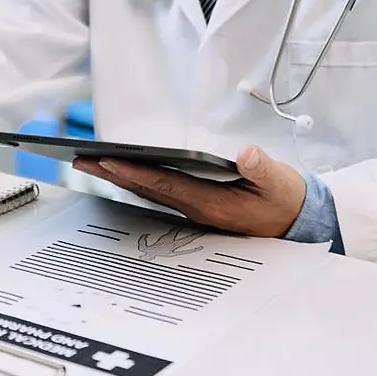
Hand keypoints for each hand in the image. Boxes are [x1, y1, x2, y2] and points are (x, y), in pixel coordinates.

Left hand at [73, 145, 305, 238]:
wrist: (294, 223)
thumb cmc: (283, 199)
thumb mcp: (278, 182)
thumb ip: (261, 168)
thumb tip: (245, 153)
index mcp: (211, 203)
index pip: (165, 184)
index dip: (136, 173)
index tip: (109, 161)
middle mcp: (195, 208)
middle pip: (146, 189)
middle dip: (112, 174)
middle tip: (82, 160)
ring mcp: (192, 209)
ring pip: (148, 191)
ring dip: (118, 178)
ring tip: (91, 163)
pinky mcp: (194, 205)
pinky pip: (158, 193)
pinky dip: (137, 181)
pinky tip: (121, 172)